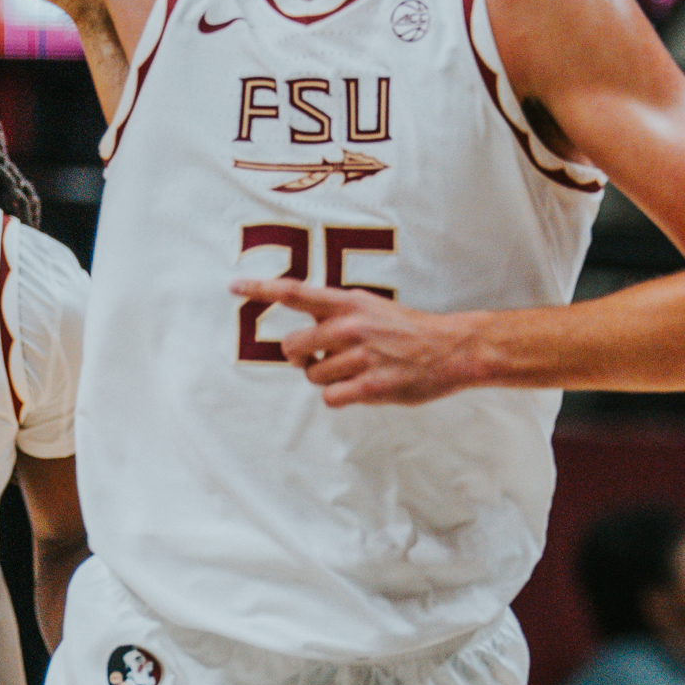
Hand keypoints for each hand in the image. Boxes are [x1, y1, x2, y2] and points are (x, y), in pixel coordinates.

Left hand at [230, 278, 480, 405]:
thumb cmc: (406, 330)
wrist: (451, 348)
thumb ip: (334, 314)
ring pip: (312, 376)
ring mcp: (360, 356)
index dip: (261, 289)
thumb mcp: (370, 308)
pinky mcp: (371, 386)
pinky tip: (358, 387)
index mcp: (348, 302)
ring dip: (326, 378)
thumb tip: (301, 330)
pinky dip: (338, 396)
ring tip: (354, 370)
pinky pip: (331, 397)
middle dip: (300, 356)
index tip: (233, 286)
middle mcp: (350, 326)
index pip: (295, 292)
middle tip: (320, 356)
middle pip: (293, 346)